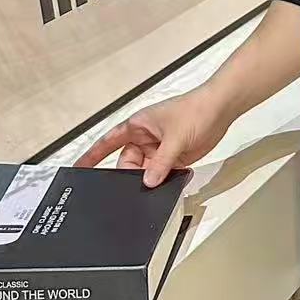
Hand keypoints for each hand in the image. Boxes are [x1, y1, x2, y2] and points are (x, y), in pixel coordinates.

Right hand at [74, 83, 231, 187]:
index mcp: (137, 126)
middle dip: (128, 177)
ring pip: (144, 172)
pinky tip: (167, 186)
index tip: (78, 169)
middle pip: (126, 164)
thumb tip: (148, 182)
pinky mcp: (172, 159)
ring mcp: (158, 150)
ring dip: (148, 181)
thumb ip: (161, 162)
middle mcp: (145, 138)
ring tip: (152, 189)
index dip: (92, 156)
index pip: (108, 142)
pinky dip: (163, 182)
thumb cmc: (195, 109)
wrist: (221, 108)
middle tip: (131, 190)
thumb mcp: (175, 137)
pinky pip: (161, 174)